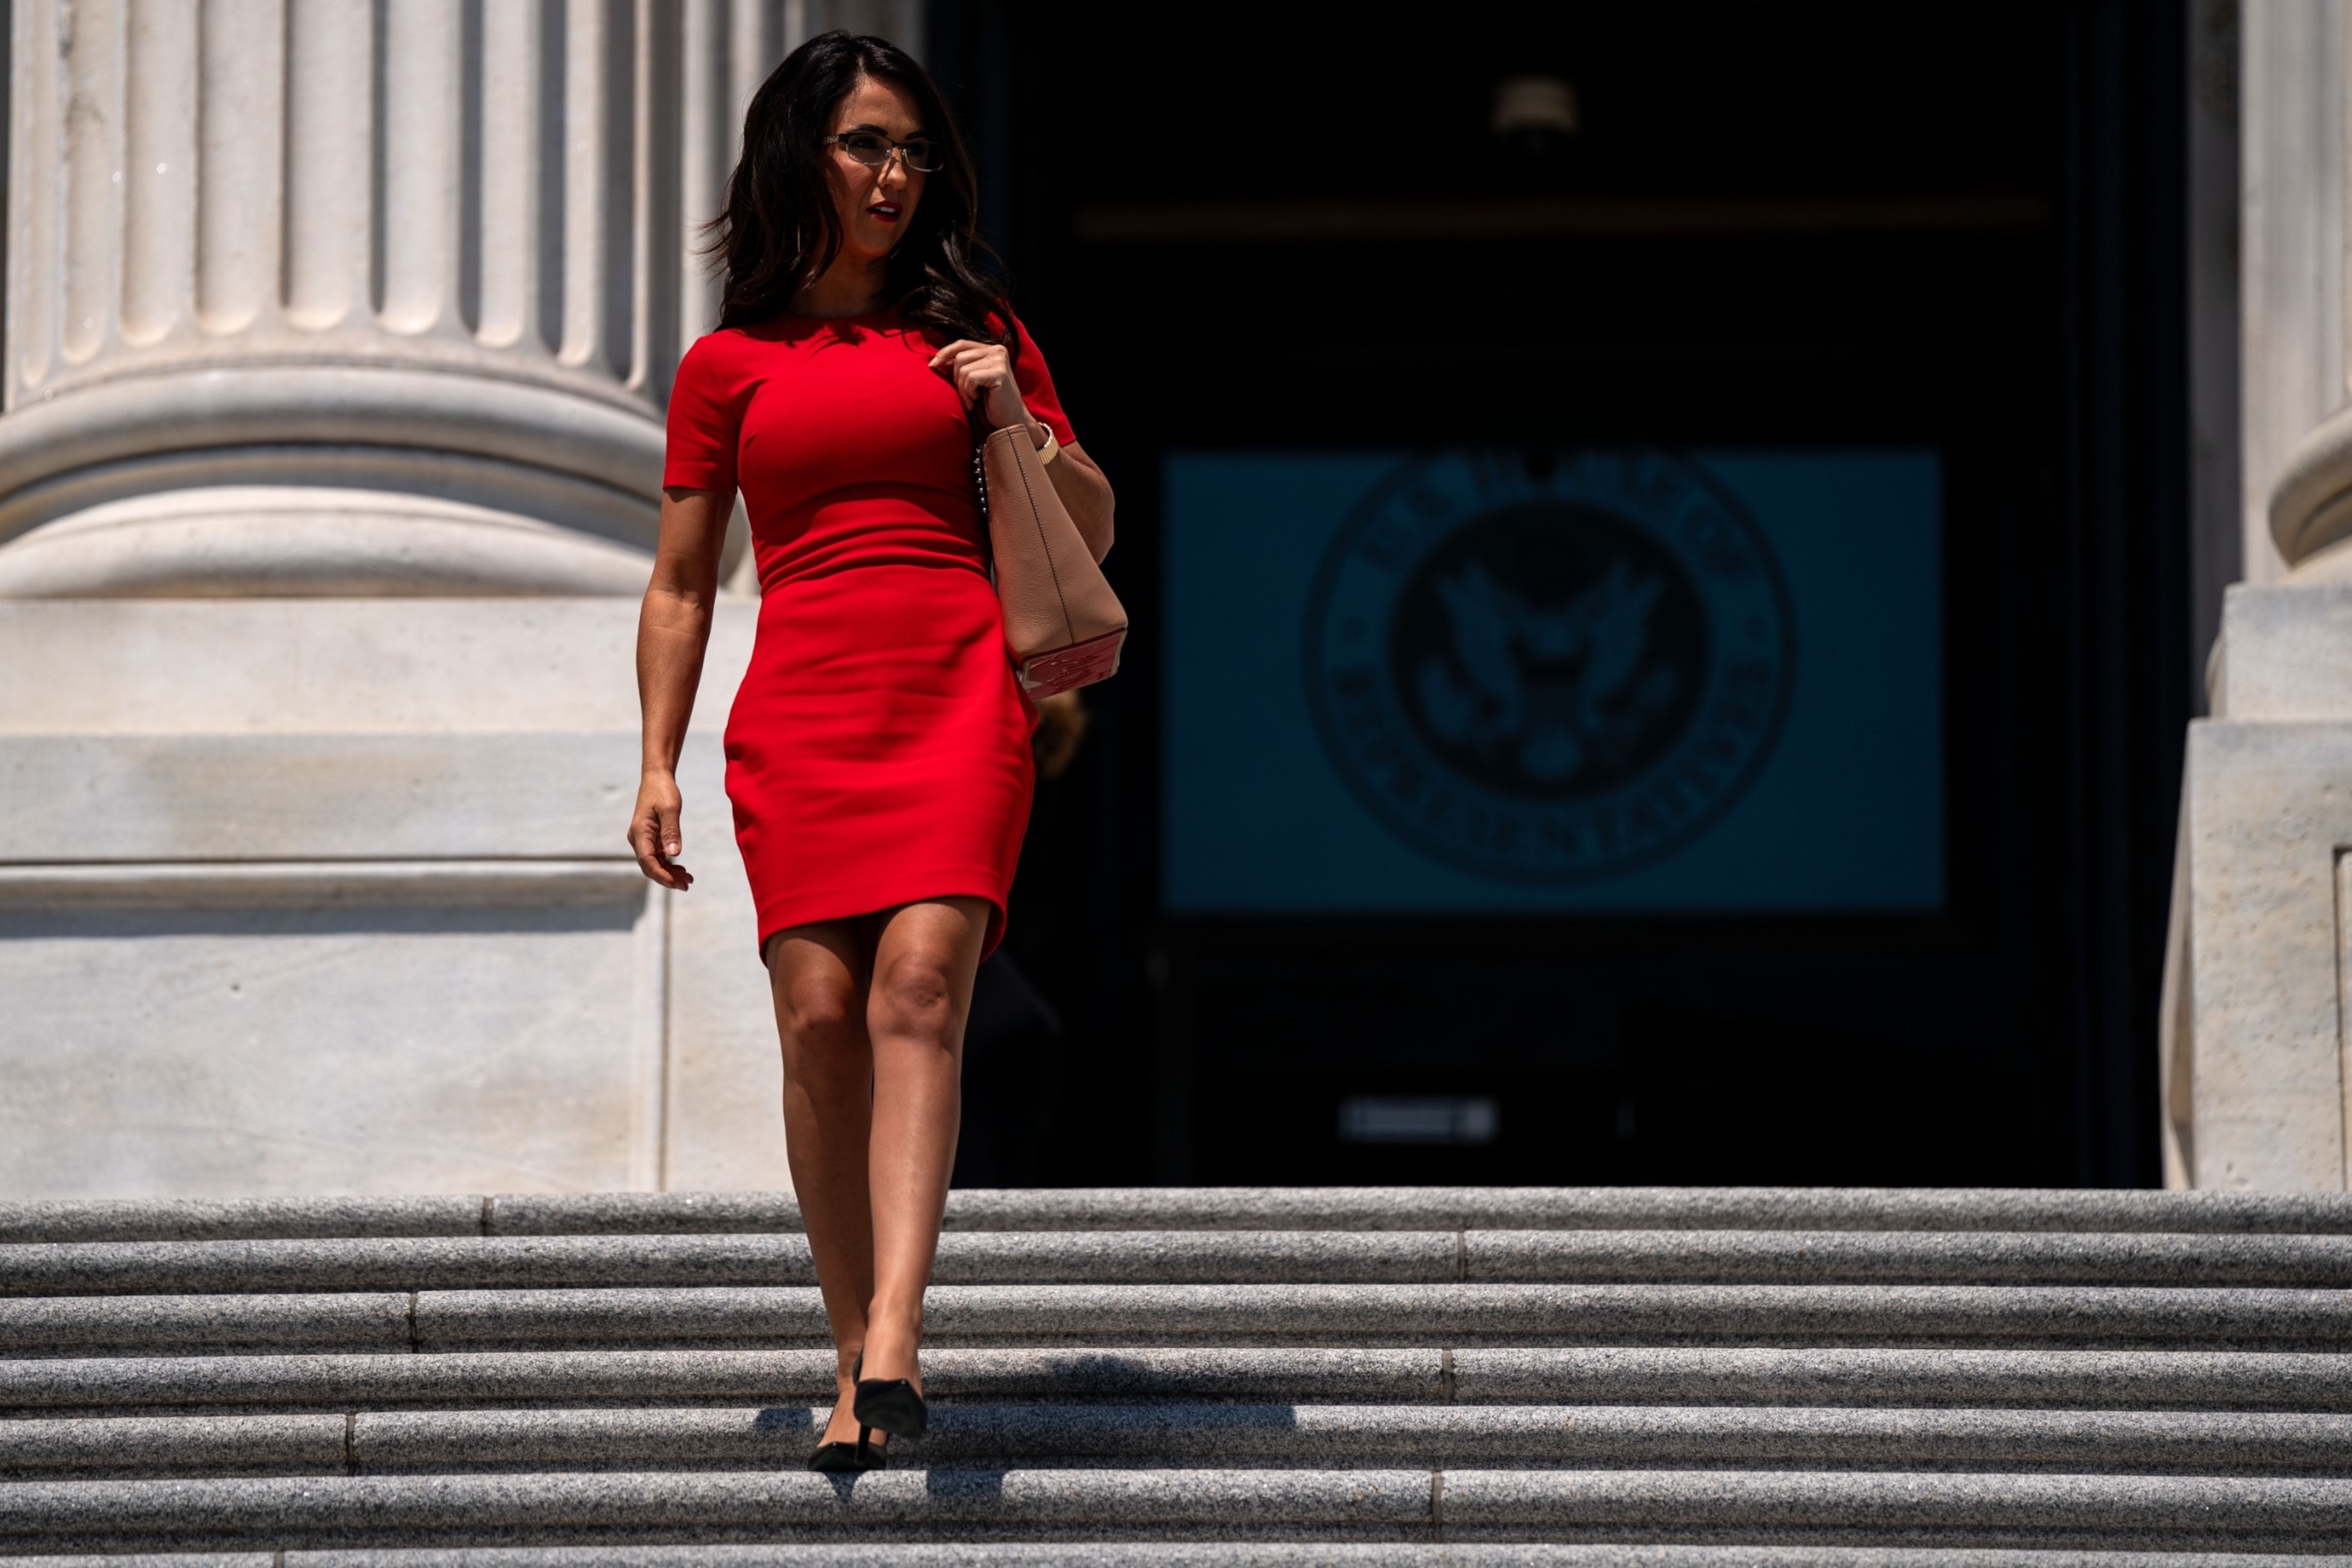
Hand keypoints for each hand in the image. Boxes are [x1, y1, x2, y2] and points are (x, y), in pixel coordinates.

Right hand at [628, 768, 693, 889]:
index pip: (647, 861)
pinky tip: (682, 869)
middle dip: (667, 878)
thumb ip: (671, 832)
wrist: (657, 778)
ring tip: (688, 879)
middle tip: (687, 885)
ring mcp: (643, 839)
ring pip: (654, 863)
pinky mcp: (650, 837)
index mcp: (639, 833)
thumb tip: (674, 854)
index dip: (661, 875)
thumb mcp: (670, 809)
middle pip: (650, 866)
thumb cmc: (663, 791)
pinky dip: (669, 864)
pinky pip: (657, 856)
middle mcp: (638, 838)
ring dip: (669, 873)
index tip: (676, 883)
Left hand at [929, 338, 1034, 435]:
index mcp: (991, 349)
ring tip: (972, 399)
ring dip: (963, 389)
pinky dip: (969, 392)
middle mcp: (997, 350)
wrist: (1010, 421)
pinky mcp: (999, 373)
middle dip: (956, 378)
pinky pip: (970, 378)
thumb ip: (961, 365)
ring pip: (963, 369)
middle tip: (966, 395)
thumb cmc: (990, 402)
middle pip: (960, 357)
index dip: (945, 353)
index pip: (962, 344)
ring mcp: (1000, 360)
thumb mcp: (973, 379)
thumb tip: (937, 359)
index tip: (933, 365)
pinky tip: (977, 400)